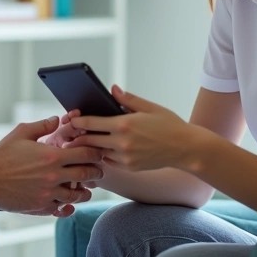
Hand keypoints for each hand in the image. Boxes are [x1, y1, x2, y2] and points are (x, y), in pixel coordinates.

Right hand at [0, 116, 104, 216]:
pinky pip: (62, 209)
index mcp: (52, 156)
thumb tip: (57, 120)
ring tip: (84, 188)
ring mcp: (48, 194)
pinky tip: (67, 202)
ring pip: (78, 195)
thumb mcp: (22, 133)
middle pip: (87, 175)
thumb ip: (42, 125)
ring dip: (84, 191)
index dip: (95, 152)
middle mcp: (54, 176)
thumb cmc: (1, 155)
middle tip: (97, 170)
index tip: (96, 151)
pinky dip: (68, 205)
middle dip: (95, 172)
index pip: (86, 154)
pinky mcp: (41, 207)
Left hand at [66, 85, 204, 171]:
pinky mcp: (130, 167)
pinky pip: (109, 161)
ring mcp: (125, 158)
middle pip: (90, 141)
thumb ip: (128, 99)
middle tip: (70, 133)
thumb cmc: (169, 124)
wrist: (186, 148)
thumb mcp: (149, 107)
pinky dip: (104, 155)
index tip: (71, 118)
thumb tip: (112, 89)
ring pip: (98, 153)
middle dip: (79, 137)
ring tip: (82, 141)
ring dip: (90, 147)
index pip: (92, 123)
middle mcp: (122, 143)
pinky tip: (101, 149)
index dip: (78, 121)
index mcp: (124, 125)